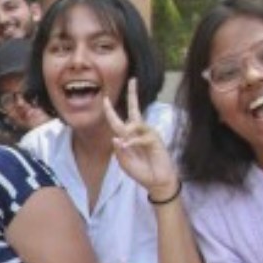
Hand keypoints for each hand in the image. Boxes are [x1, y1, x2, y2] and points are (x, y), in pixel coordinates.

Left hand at [103, 79, 178, 199]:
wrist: (156, 181)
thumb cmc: (140, 171)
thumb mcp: (123, 163)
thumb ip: (119, 151)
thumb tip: (116, 138)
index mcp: (127, 136)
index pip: (117, 121)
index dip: (110, 111)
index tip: (105, 99)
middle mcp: (138, 132)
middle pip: (134, 109)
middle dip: (133, 95)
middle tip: (133, 80)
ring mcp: (148, 134)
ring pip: (136, 123)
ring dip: (128, 131)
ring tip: (126, 144)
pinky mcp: (156, 140)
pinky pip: (142, 136)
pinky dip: (134, 141)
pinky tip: (129, 146)